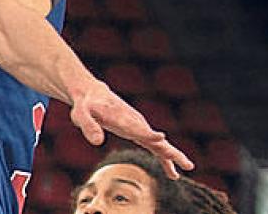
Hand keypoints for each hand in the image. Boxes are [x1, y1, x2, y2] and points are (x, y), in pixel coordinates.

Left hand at [69, 80, 194, 177]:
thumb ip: (88, 126)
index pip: (136, 128)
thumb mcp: (80, 113)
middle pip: (154, 138)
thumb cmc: (85, 104)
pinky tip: (172, 172)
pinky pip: (154, 146)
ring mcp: (138, 126)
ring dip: (172, 155)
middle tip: (186, 163)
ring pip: (159, 143)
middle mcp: (134, 122)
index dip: (148, 134)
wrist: (92, 94)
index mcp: (121, 117)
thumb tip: (97, 142)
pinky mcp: (137, 131)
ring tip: (187, 167)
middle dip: (169, 150)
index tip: (161, 138)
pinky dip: (164, 157)